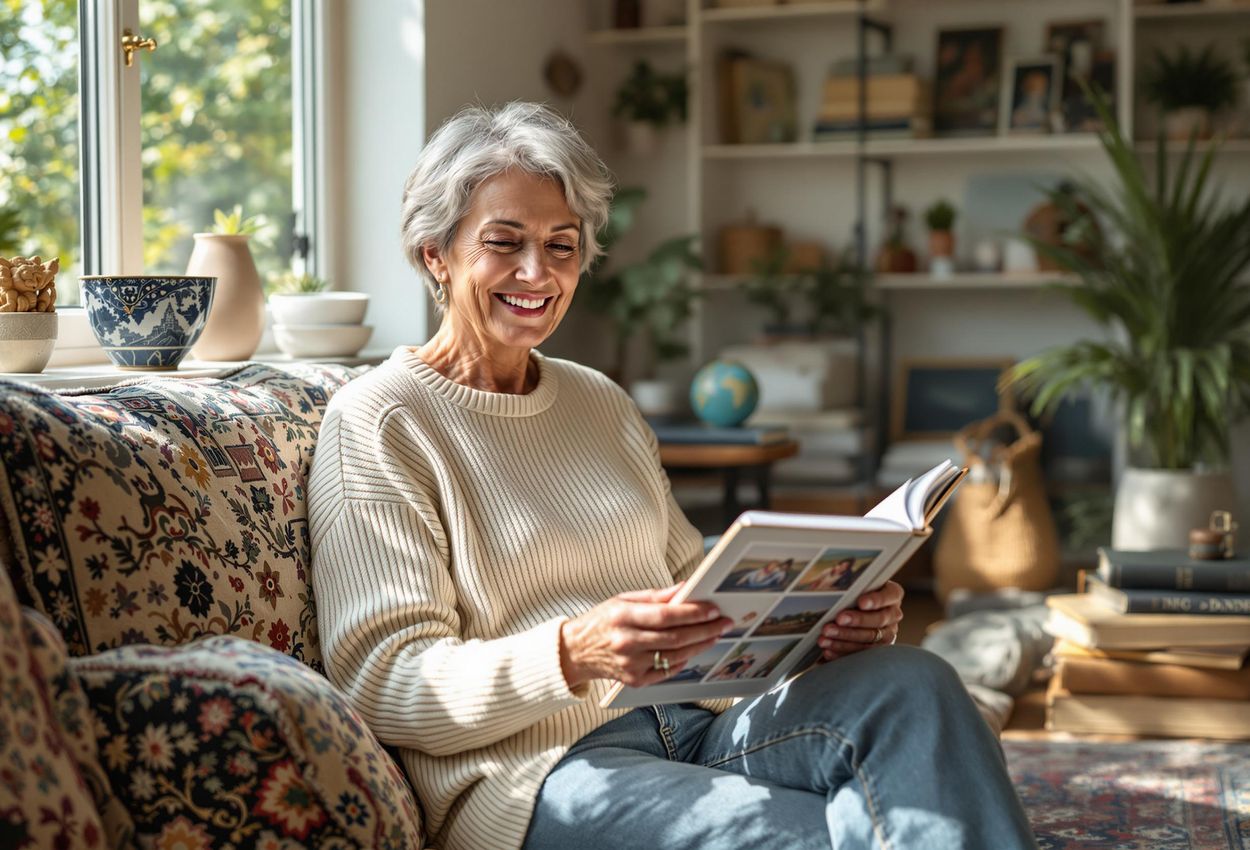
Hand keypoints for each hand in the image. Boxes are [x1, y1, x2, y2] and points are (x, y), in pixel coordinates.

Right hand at [559, 584, 734, 688]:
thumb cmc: (602, 621)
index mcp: (622, 617)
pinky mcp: (634, 680)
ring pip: (675, 656)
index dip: (692, 613)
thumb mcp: (623, 600)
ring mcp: (630, 665)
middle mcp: (626, 642)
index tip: (712, 609)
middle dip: (704, 630)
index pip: (665, 616)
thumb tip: (685, 587)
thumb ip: (656, 596)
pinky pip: (666, 671)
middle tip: (724, 622)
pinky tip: (692, 650)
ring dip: (699, 645)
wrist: (576, 651)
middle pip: (675, 638)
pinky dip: (682, 660)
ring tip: (714, 634)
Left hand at [817, 580, 904, 661]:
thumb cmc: (854, 592)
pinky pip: (860, 654)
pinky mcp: (876, 650)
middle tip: (839, 619)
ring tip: (825, 637)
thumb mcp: (856, 586)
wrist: (857, 609)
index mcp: (892, 594)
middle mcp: (893, 615)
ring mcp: (887, 634)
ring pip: (870, 639)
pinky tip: (828, 651)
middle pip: (879, 619)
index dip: (876, 600)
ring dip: (845, 638)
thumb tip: (835, 587)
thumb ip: (852, 587)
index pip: (890, 595)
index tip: (861, 602)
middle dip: (857, 620)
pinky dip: (842, 652)